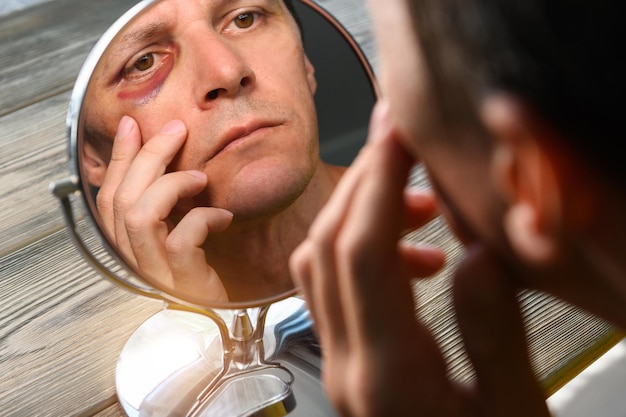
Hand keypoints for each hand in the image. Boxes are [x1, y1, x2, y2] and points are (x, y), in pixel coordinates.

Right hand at [96, 116, 230, 302]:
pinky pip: (181, 241)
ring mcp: (155, 270)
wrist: (219, 318)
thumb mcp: (177, 233)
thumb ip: (166, 206)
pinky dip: (203, 219)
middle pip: (123, 198)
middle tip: (175, 130)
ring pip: (140, 216)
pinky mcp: (181, 280)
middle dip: (147, 156)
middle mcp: (134, 256)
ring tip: (200, 178)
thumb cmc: (199, 273)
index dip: (119, 157)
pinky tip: (223, 217)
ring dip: (169, 185)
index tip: (131, 125)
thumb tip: (163, 162)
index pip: (109, 193)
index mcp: (129, 243)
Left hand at [289, 100, 549, 415]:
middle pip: (330, 246)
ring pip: (323, 262)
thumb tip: (468, 253)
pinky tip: (420, 255)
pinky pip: (336, 287)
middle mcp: (348, 365)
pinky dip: (366, 250)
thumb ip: (493, 335)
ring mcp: (340, 363)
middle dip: (363, 179)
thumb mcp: (513, 413)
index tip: (399, 130)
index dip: (378, 182)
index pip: (364, 254)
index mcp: (389, 377)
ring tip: (419, 197)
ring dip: (361, 213)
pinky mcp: (348, 360)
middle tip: (400, 134)